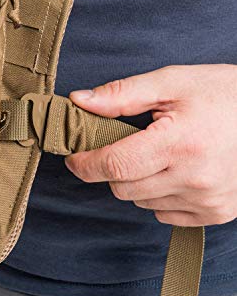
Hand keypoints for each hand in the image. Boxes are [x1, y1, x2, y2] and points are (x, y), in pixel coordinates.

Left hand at [66, 64, 236, 226]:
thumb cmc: (226, 94)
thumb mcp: (174, 82)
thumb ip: (123, 94)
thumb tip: (80, 102)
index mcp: (179, 143)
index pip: (114, 165)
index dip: (85, 163)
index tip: (74, 156)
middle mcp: (194, 178)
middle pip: (122, 187)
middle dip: (112, 168)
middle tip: (124, 145)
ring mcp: (206, 200)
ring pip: (140, 201)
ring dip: (136, 181)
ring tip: (158, 155)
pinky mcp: (216, 213)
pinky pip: (164, 214)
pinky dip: (158, 196)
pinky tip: (174, 173)